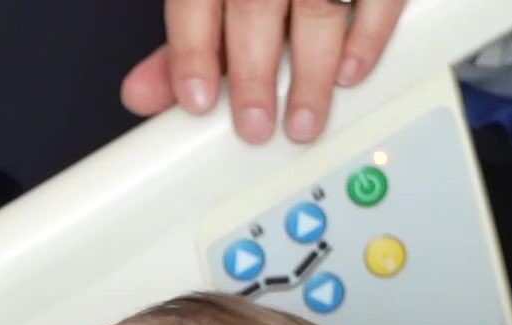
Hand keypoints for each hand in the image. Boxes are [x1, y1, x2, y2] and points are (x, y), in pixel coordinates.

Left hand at [121, 0, 407, 143]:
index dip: (192, 50)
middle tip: (255, 125)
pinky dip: (366, 36)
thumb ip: (189, 36)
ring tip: (303, 121)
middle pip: (254, 3)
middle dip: (252, 72)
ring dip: (311, 72)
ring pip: (317, 7)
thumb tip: (144, 92)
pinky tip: (350, 73)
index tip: (197, 100)